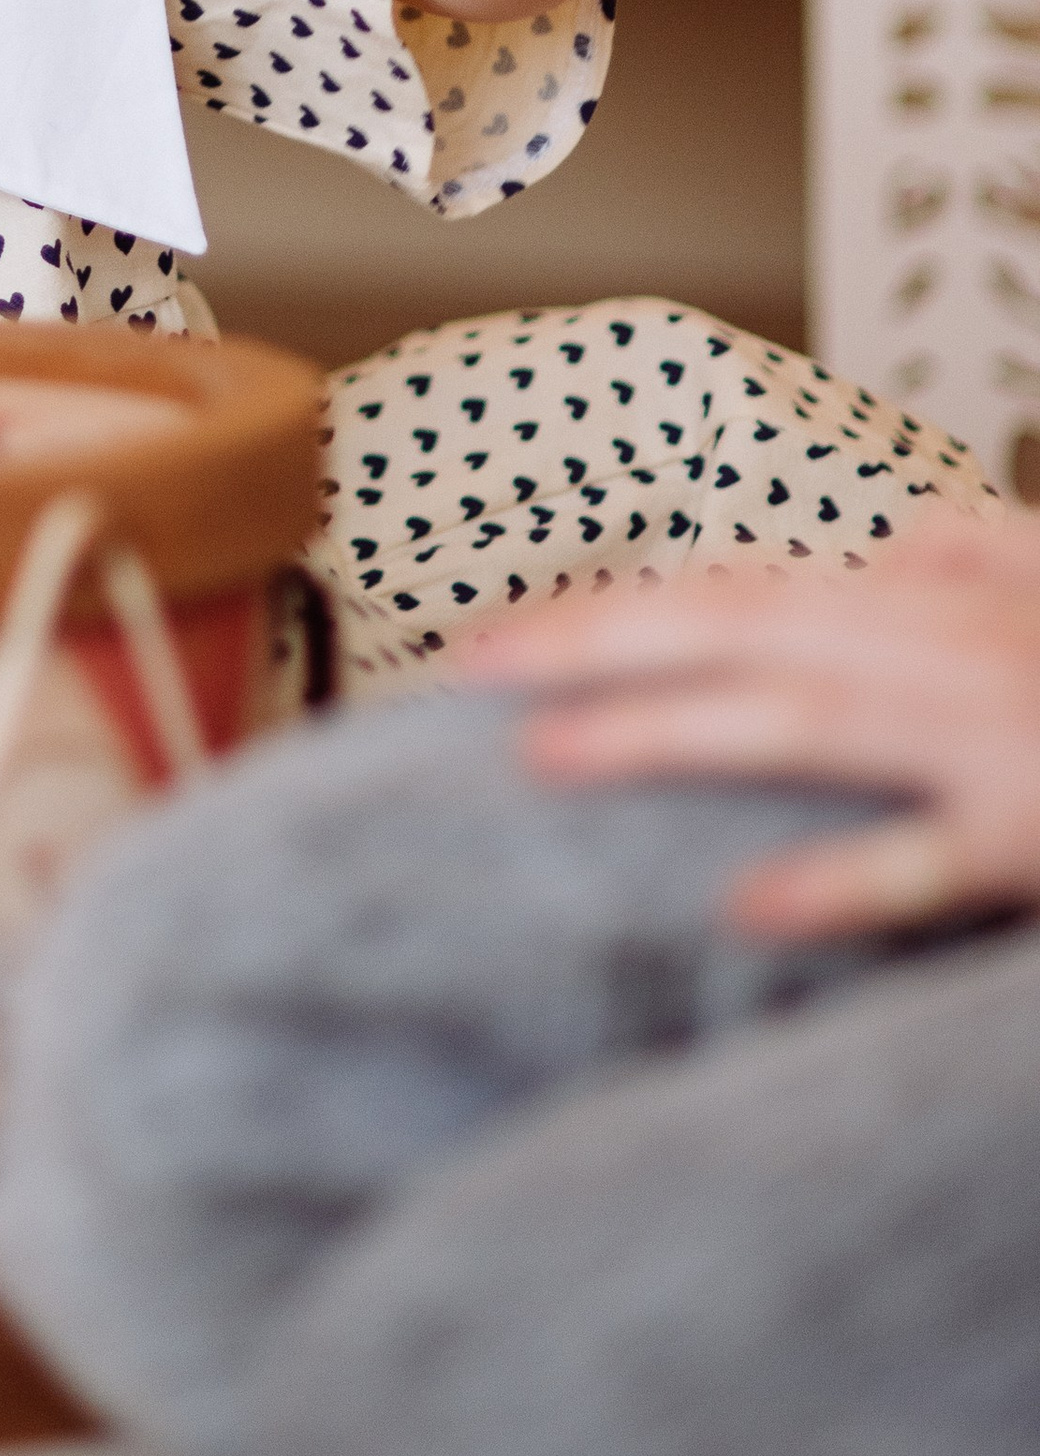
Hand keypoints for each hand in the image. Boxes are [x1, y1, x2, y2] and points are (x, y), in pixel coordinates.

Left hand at [465, 513, 1039, 937]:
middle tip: (471, 667)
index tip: (500, 636)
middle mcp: (940, 656)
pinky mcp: (1033, 835)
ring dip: (669, 732)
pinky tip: (745, 905)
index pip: (743, 596)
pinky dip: (841, 878)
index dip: (618, 610)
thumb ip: (972, 556)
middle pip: (740, 633)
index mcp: (932, 606)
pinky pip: (928, 860)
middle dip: (597, 645)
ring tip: (546, 752)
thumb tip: (887, 550)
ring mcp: (986, 742)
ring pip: (802, 722)